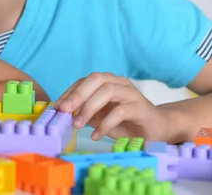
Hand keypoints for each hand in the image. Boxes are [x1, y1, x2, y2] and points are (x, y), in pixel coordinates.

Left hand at [55, 72, 170, 141]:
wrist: (157, 129)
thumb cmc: (125, 122)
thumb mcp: (99, 117)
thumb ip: (83, 112)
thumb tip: (62, 112)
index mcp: (107, 82)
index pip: (84, 81)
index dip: (69, 92)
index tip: (57, 106)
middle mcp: (119, 83)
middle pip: (96, 79)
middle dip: (77, 94)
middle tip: (64, 110)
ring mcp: (131, 93)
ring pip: (107, 91)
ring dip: (89, 108)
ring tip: (77, 124)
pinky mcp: (141, 108)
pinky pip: (120, 111)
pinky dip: (105, 123)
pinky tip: (96, 135)